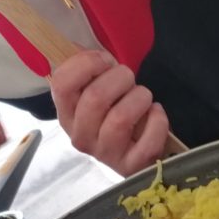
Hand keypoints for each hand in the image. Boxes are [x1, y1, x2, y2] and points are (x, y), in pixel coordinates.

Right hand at [50, 50, 169, 175]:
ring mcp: (104, 154)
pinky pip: (147, 140)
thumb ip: (91, 69)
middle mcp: (80, 136)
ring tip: (143, 97)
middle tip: (129, 79)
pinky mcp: (130, 166)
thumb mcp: (98, 88)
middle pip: (95, 98)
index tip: (104, 60)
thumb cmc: (117, 111)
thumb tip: (94, 52)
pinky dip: (157, 121)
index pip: (61, 84)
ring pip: (121, 118)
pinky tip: (155, 114)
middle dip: (120, 78)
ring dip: (139, 97)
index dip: (86, 63)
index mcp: (66, 113)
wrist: (136, 150)